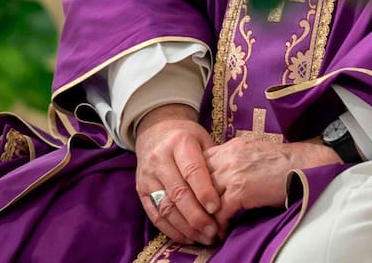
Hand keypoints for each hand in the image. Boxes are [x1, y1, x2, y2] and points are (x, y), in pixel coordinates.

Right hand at [134, 104, 222, 244]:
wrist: (156, 133)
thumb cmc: (187, 139)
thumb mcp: (202, 140)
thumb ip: (214, 161)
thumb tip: (231, 188)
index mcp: (179, 143)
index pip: (192, 170)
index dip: (204, 191)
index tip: (217, 208)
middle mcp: (160, 160)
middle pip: (178, 193)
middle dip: (197, 216)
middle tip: (213, 231)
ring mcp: (148, 177)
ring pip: (166, 208)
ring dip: (186, 227)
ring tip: (204, 237)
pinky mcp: (141, 192)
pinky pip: (155, 215)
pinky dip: (172, 230)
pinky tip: (188, 237)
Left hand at [204, 136, 338, 225]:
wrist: (306, 165)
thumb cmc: (284, 164)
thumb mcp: (254, 153)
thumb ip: (235, 161)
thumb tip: (221, 180)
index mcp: (231, 147)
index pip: (198, 164)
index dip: (194, 184)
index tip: (195, 201)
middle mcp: (228, 156)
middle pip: (195, 181)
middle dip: (193, 202)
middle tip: (195, 219)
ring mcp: (233, 172)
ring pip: (204, 198)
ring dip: (204, 217)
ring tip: (207, 230)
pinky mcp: (241, 190)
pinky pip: (219, 212)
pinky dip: (218, 225)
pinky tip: (222, 232)